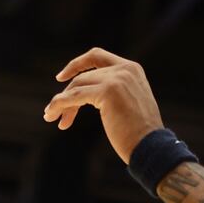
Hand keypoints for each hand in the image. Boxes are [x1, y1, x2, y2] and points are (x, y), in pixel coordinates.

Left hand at [42, 48, 166, 164]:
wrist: (151, 146)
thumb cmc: (139, 132)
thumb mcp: (129, 101)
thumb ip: (114, 90)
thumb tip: (84, 92)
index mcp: (132, 69)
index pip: (97, 56)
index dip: (77, 63)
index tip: (61, 77)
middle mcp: (125, 69)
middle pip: (83, 76)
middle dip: (67, 94)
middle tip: (54, 112)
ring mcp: (116, 79)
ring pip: (76, 86)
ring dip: (60, 102)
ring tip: (52, 117)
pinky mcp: (107, 91)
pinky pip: (73, 96)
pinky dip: (59, 104)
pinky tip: (53, 115)